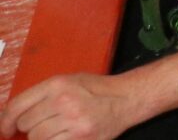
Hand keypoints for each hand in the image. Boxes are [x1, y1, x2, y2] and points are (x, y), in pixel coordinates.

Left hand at [5, 72, 139, 139]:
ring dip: (43, 137)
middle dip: (31, 127)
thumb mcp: (69, 81)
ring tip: (58, 130)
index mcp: (58, 84)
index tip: (6, 128)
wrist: (127, 99)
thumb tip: (12, 116)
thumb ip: (41, 95)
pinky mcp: (80, 138)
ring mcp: (72, 121)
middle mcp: (63, 101)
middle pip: (26, 124)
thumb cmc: (97, 90)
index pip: (17, 106)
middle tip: (44, 124)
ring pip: (37, 138)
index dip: (7, 120)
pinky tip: (64, 135)